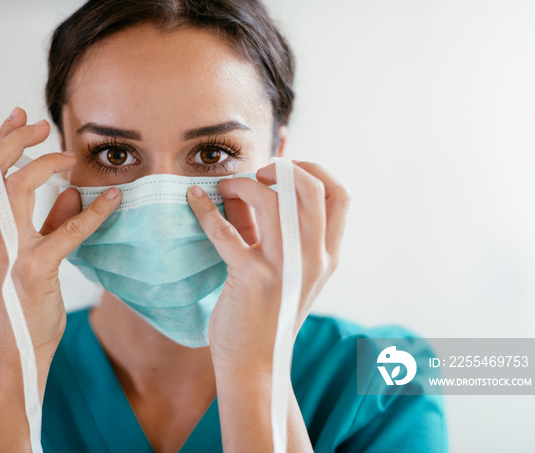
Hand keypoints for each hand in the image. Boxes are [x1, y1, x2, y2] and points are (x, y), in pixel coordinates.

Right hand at [0, 107, 120, 363]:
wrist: (17, 350)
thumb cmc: (21, 301)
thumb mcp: (25, 255)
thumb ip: (45, 222)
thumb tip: (69, 192)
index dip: (1, 138)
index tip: (20, 116)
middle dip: (17, 138)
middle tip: (44, 126)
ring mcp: (5, 251)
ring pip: (16, 186)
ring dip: (45, 163)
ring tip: (69, 154)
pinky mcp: (33, 269)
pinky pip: (66, 230)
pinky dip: (92, 212)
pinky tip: (111, 200)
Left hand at [187, 161, 349, 371]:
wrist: (256, 364)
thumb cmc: (267, 315)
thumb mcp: (284, 271)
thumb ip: (270, 230)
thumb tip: (244, 188)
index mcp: (327, 256)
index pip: (340, 195)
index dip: (313, 171)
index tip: (284, 170)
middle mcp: (314, 259)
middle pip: (309, 188)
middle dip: (279, 169)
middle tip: (255, 176)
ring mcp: (285, 268)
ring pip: (271, 198)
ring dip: (243, 184)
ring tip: (225, 190)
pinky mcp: (252, 278)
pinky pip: (226, 230)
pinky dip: (206, 210)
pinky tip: (194, 201)